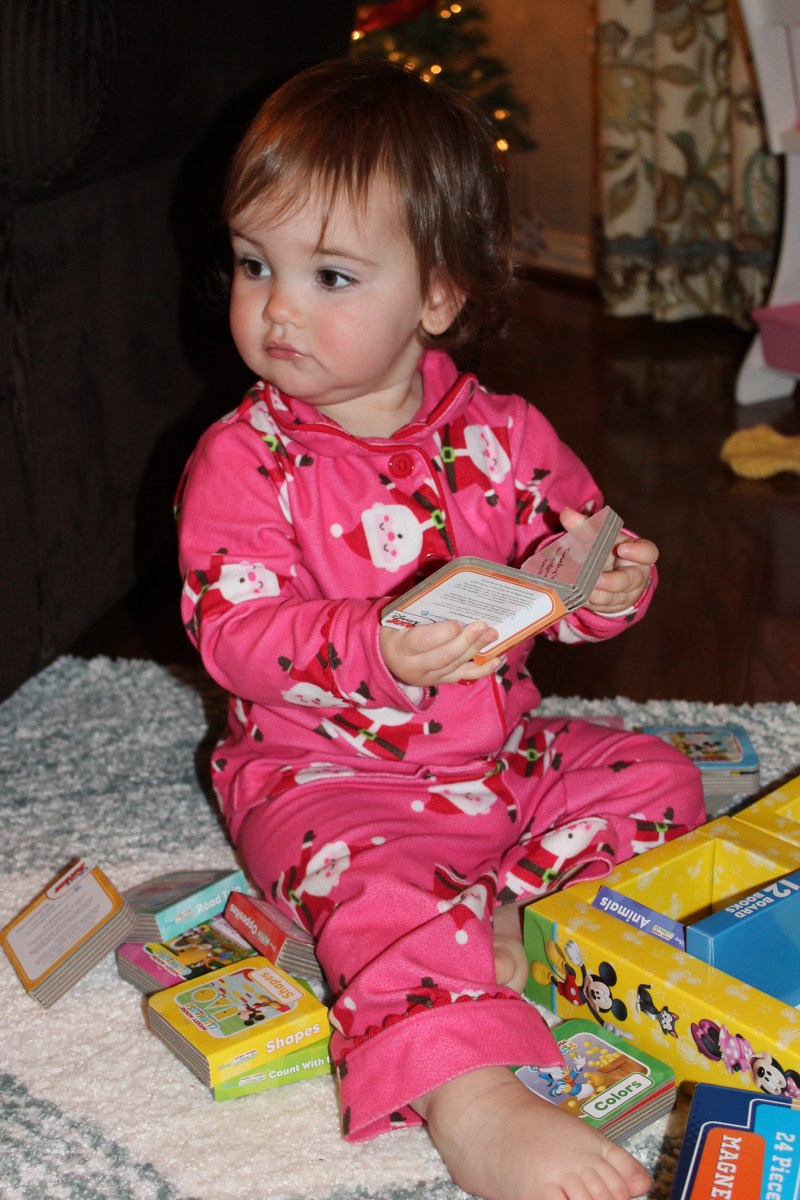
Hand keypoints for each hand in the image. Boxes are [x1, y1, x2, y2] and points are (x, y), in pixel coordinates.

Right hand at [379, 618, 503, 687]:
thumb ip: (420, 609)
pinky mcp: (439, 682)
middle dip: (467, 642)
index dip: (444, 633)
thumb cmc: (394, 627)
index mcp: (400, 646)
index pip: (424, 641)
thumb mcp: (398, 616)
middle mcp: (413, 666)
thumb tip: (453, 595)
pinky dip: (482, 669)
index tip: (460, 622)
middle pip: (444, 656)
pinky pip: (463, 676)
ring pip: (456, 666)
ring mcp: (428, 677)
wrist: (383, 655)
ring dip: (477, 651)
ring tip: (494, 637)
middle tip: (486, 627)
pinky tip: (497, 659)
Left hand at [560, 506, 657, 613]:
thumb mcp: (599, 537)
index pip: (648, 552)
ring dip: (598, 596)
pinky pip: (601, 607)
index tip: (623, 548)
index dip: (639, 552)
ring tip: (583, 591)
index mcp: (637, 554)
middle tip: (597, 579)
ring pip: (614, 597)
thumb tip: (566, 513)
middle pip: (630, 580)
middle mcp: (634, 575)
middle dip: (613, 581)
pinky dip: (589, 602)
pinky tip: (577, 597)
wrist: (609, 573)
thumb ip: (584, 525)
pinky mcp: (611, 606)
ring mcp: (624, 593)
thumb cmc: (607, 550)